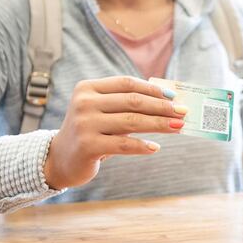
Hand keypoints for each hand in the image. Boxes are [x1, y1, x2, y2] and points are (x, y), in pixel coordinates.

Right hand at [44, 76, 186, 188]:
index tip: (174, 95)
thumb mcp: (102, 112)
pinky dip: (142, 146)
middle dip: (162, 106)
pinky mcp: (88, 146)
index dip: (153, 89)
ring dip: (159, 124)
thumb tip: (167, 100)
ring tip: (178, 127)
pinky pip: (123, 144)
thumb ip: (126, 104)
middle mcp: (84, 103)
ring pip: (132, 122)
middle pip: (133, 101)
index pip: (127, 83)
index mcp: (88, 88)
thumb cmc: (90, 132)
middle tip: (183, 112)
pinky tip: (156, 147)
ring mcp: (85, 124)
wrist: (59, 159)